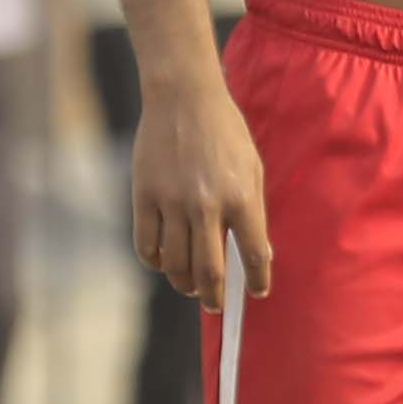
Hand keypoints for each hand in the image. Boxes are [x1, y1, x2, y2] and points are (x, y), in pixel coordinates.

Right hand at [126, 74, 276, 305]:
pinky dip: (155, 262)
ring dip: (184, 284)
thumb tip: (258, 254)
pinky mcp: (144, 196)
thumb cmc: (224, 133)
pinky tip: (164, 263)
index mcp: (240, 197)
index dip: (258, 281)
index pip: (254, 255)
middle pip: (209, 272)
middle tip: (215, 306)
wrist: (183, 98)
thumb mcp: (252, 168)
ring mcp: (171, 202)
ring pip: (175, 265)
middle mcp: (206, 204)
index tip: (257, 293)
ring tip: (191, 287)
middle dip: (214, 297)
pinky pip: (146, 245)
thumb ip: (253, 212)